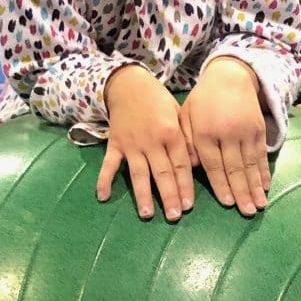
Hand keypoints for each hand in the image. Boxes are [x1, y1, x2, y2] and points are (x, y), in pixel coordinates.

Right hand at [99, 66, 192, 221]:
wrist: (129, 84)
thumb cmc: (159, 101)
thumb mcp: (179, 114)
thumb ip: (187, 139)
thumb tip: (197, 164)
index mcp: (171, 133)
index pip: (180, 165)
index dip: (185, 186)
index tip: (188, 206)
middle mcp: (151, 141)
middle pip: (162, 173)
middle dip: (169, 196)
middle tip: (174, 216)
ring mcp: (131, 144)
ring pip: (138, 173)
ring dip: (142, 195)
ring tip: (146, 214)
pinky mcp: (114, 144)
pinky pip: (109, 164)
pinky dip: (104, 180)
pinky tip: (103, 197)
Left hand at [181, 58, 269, 215]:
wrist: (231, 76)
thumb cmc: (203, 100)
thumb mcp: (186, 116)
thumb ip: (186, 142)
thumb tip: (191, 168)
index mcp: (205, 132)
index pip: (213, 164)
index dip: (221, 185)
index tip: (228, 203)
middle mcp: (227, 133)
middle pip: (235, 167)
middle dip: (242, 192)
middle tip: (247, 212)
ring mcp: (246, 131)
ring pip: (251, 164)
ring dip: (256, 187)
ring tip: (259, 205)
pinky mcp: (259, 129)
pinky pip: (261, 155)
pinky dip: (264, 172)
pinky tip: (266, 187)